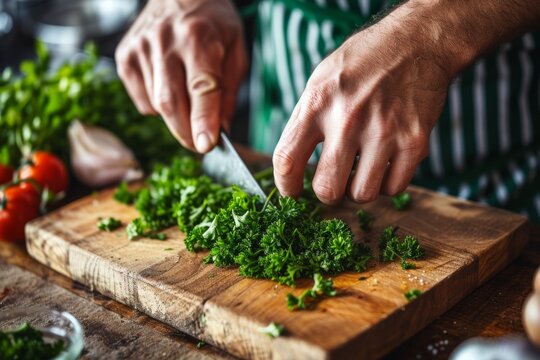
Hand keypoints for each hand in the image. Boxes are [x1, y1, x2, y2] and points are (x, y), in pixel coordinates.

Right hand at [115, 0, 247, 152]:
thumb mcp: (235, 50)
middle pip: (171, 102)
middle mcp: (165, 41)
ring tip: (189, 103)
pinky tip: (170, 89)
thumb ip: (229, 91)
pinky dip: (158, 107)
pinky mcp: (125, 57)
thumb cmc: (212, 23)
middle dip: (187, 132)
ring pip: (157, 105)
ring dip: (176, 119)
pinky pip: (142, 100)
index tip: (206, 145)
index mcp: (198, 37)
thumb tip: (220, 130)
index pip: (201, 87)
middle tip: (198, 144)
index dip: (203, 119)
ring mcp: (140, 48)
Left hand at [273, 7, 451, 204]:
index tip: (292, 192)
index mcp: (317, 103)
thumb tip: (291, 166)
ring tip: (361, 170)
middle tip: (332, 183)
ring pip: (362, 195)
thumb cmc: (362, 64)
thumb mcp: (320, 81)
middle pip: (327, 188)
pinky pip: (393, 188)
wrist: (415, 43)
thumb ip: (304, 121)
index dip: (286, 186)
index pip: (287, 160)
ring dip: (358, 189)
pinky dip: (386, 183)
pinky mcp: (414, 142)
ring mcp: (384, 132)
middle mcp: (348, 119)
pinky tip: (384, 164)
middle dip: (326, 194)